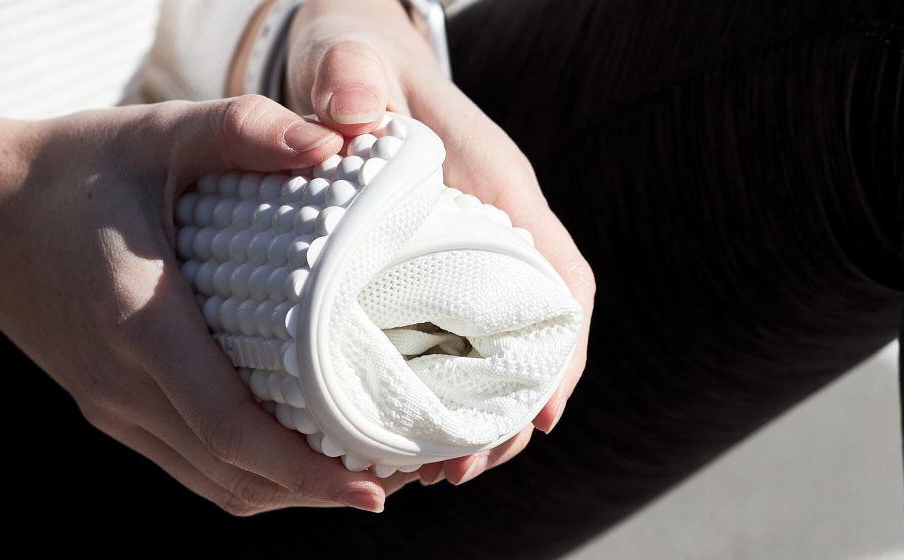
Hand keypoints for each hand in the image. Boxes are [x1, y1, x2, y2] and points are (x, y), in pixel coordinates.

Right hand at [0, 95, 388, 514]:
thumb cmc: (72, 169)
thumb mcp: (157, 131)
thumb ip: (245, 128)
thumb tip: (338, 141)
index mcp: (140, 324)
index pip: (231, 429)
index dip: (307, 471)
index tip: (375, 482)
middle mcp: (122, 384)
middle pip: (235, 475)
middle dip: (322, 489)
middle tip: (403, 472)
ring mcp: (110, 407)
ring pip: (215, 485)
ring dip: (290, 493)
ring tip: (365, 471)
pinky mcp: (107, 410)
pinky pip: (190, 468)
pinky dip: (251, 477)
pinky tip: (300, 457)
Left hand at [284, 0, 597, 485]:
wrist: (343, 58)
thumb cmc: (351, 60)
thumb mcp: (345, 57)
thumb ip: (349, 75)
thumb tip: (348, 116)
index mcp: (497, 189)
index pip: (558, 279)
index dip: (560, 352)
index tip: (542, 416)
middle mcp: (493, 231)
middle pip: (533, 339)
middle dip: (509, 413)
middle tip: (454, 472)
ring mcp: (463, 259)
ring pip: (495, 356)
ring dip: (475, 420)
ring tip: (431, 477)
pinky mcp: (426, 277)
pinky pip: (451, 350)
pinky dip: (437, 398)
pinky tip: (401, 439)